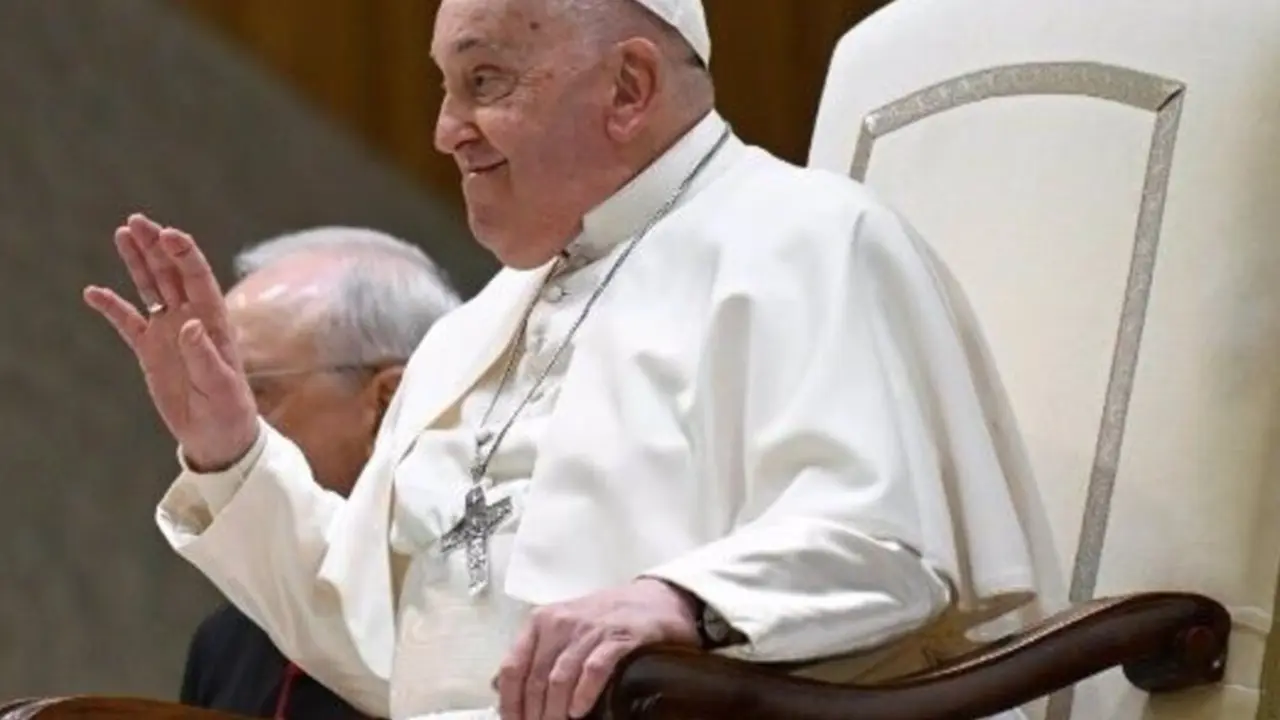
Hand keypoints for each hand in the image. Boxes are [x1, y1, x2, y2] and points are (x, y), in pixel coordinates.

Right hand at [83, 213, 257, 469]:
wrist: (218, 435)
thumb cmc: (228, 410)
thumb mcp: (220, 386)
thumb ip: (204, 355)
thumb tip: (190, 324)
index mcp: (214, 322)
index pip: (199, 279)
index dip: (185, 254)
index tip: (168, 233)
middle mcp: (191, 318)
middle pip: (171, 273)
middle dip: (156, 246)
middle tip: (137, 221)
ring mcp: (169, 331)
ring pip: (151, 287)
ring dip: (138, 262)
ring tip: (123, 233)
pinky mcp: (151, 350)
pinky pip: (128, 322)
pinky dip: (112, 307)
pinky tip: (93, 292)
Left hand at [496, 578, 699, 719]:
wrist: (655, 598)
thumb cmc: (605, 617)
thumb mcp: (563, 627)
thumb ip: (536, 653)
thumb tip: (501, 687)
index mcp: (541, 621)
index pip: (512, 667)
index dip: (510, 702)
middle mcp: (560, 622)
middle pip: (535, 678)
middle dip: (534, 713)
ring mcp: (589, 629)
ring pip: (560, 677)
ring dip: (555, 710)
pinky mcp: (618, 637)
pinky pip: (593, 669)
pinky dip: (583, 694)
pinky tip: (579, 710)